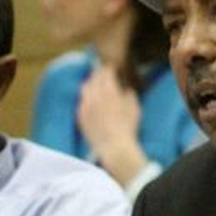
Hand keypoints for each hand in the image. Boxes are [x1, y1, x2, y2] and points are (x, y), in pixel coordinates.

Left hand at [77, 66, 147, 187]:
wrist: (114, 146)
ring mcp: (85, 105)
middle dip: (98, 74)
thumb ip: (129, 94)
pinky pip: (81, 102)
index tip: (111, 68)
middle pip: (93, 78)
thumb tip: (125, 89)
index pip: (105, 72)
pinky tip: (90, 102)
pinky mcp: (80, 116)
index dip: (109, 69)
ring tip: (95, 86)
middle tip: (103, 74)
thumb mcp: (134, 107)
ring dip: (90, 84)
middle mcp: (94, 95)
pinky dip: (86, 99)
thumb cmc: (128, 126)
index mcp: (108, 90)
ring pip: (84, 88)